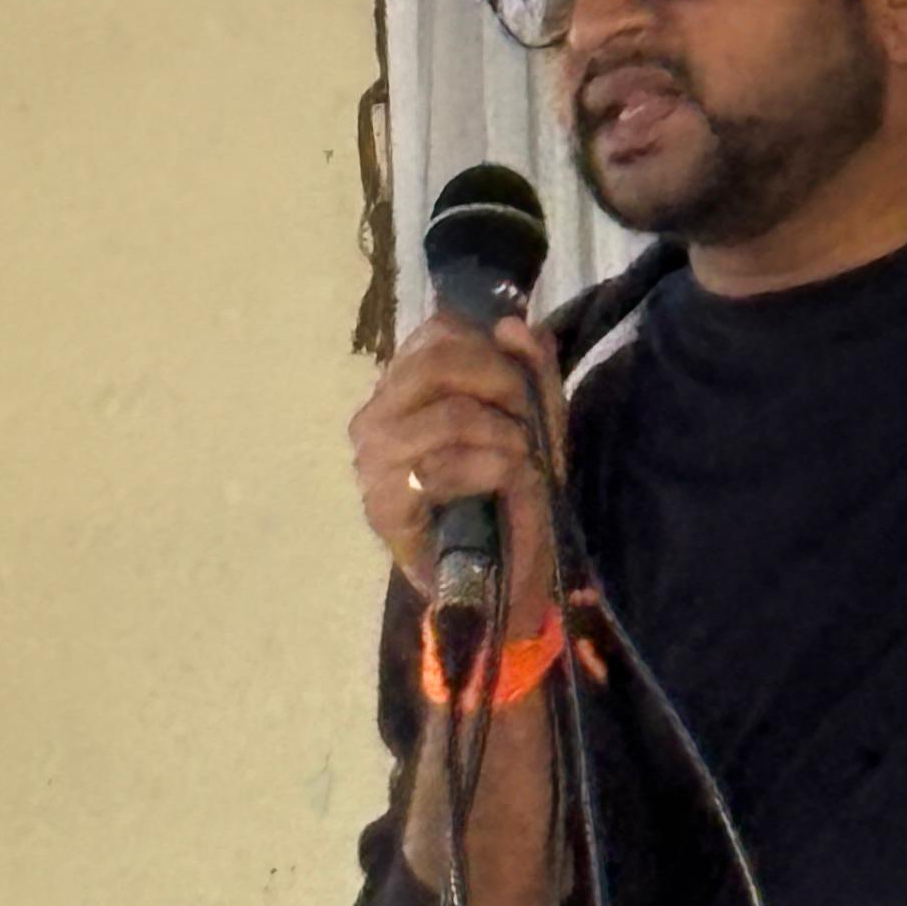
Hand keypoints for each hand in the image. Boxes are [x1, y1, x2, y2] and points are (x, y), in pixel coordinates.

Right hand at [348, 312, 565, 633]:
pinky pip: (447, 465)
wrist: (497, 580)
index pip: (440, 331)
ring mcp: (372, 460)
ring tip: (524, 460)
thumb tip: (514, 324)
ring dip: (505, 434)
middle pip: (441, 361)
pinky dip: (495, 468)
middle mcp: (375, 416)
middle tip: (529, 424)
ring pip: (450, 415)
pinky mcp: (383, 503)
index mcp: (401, 387)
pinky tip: (511, 483)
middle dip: (503, 386)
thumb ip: (530, 367)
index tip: (522, 388)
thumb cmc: (509, 497)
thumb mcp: (534, 418)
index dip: (494, 350)